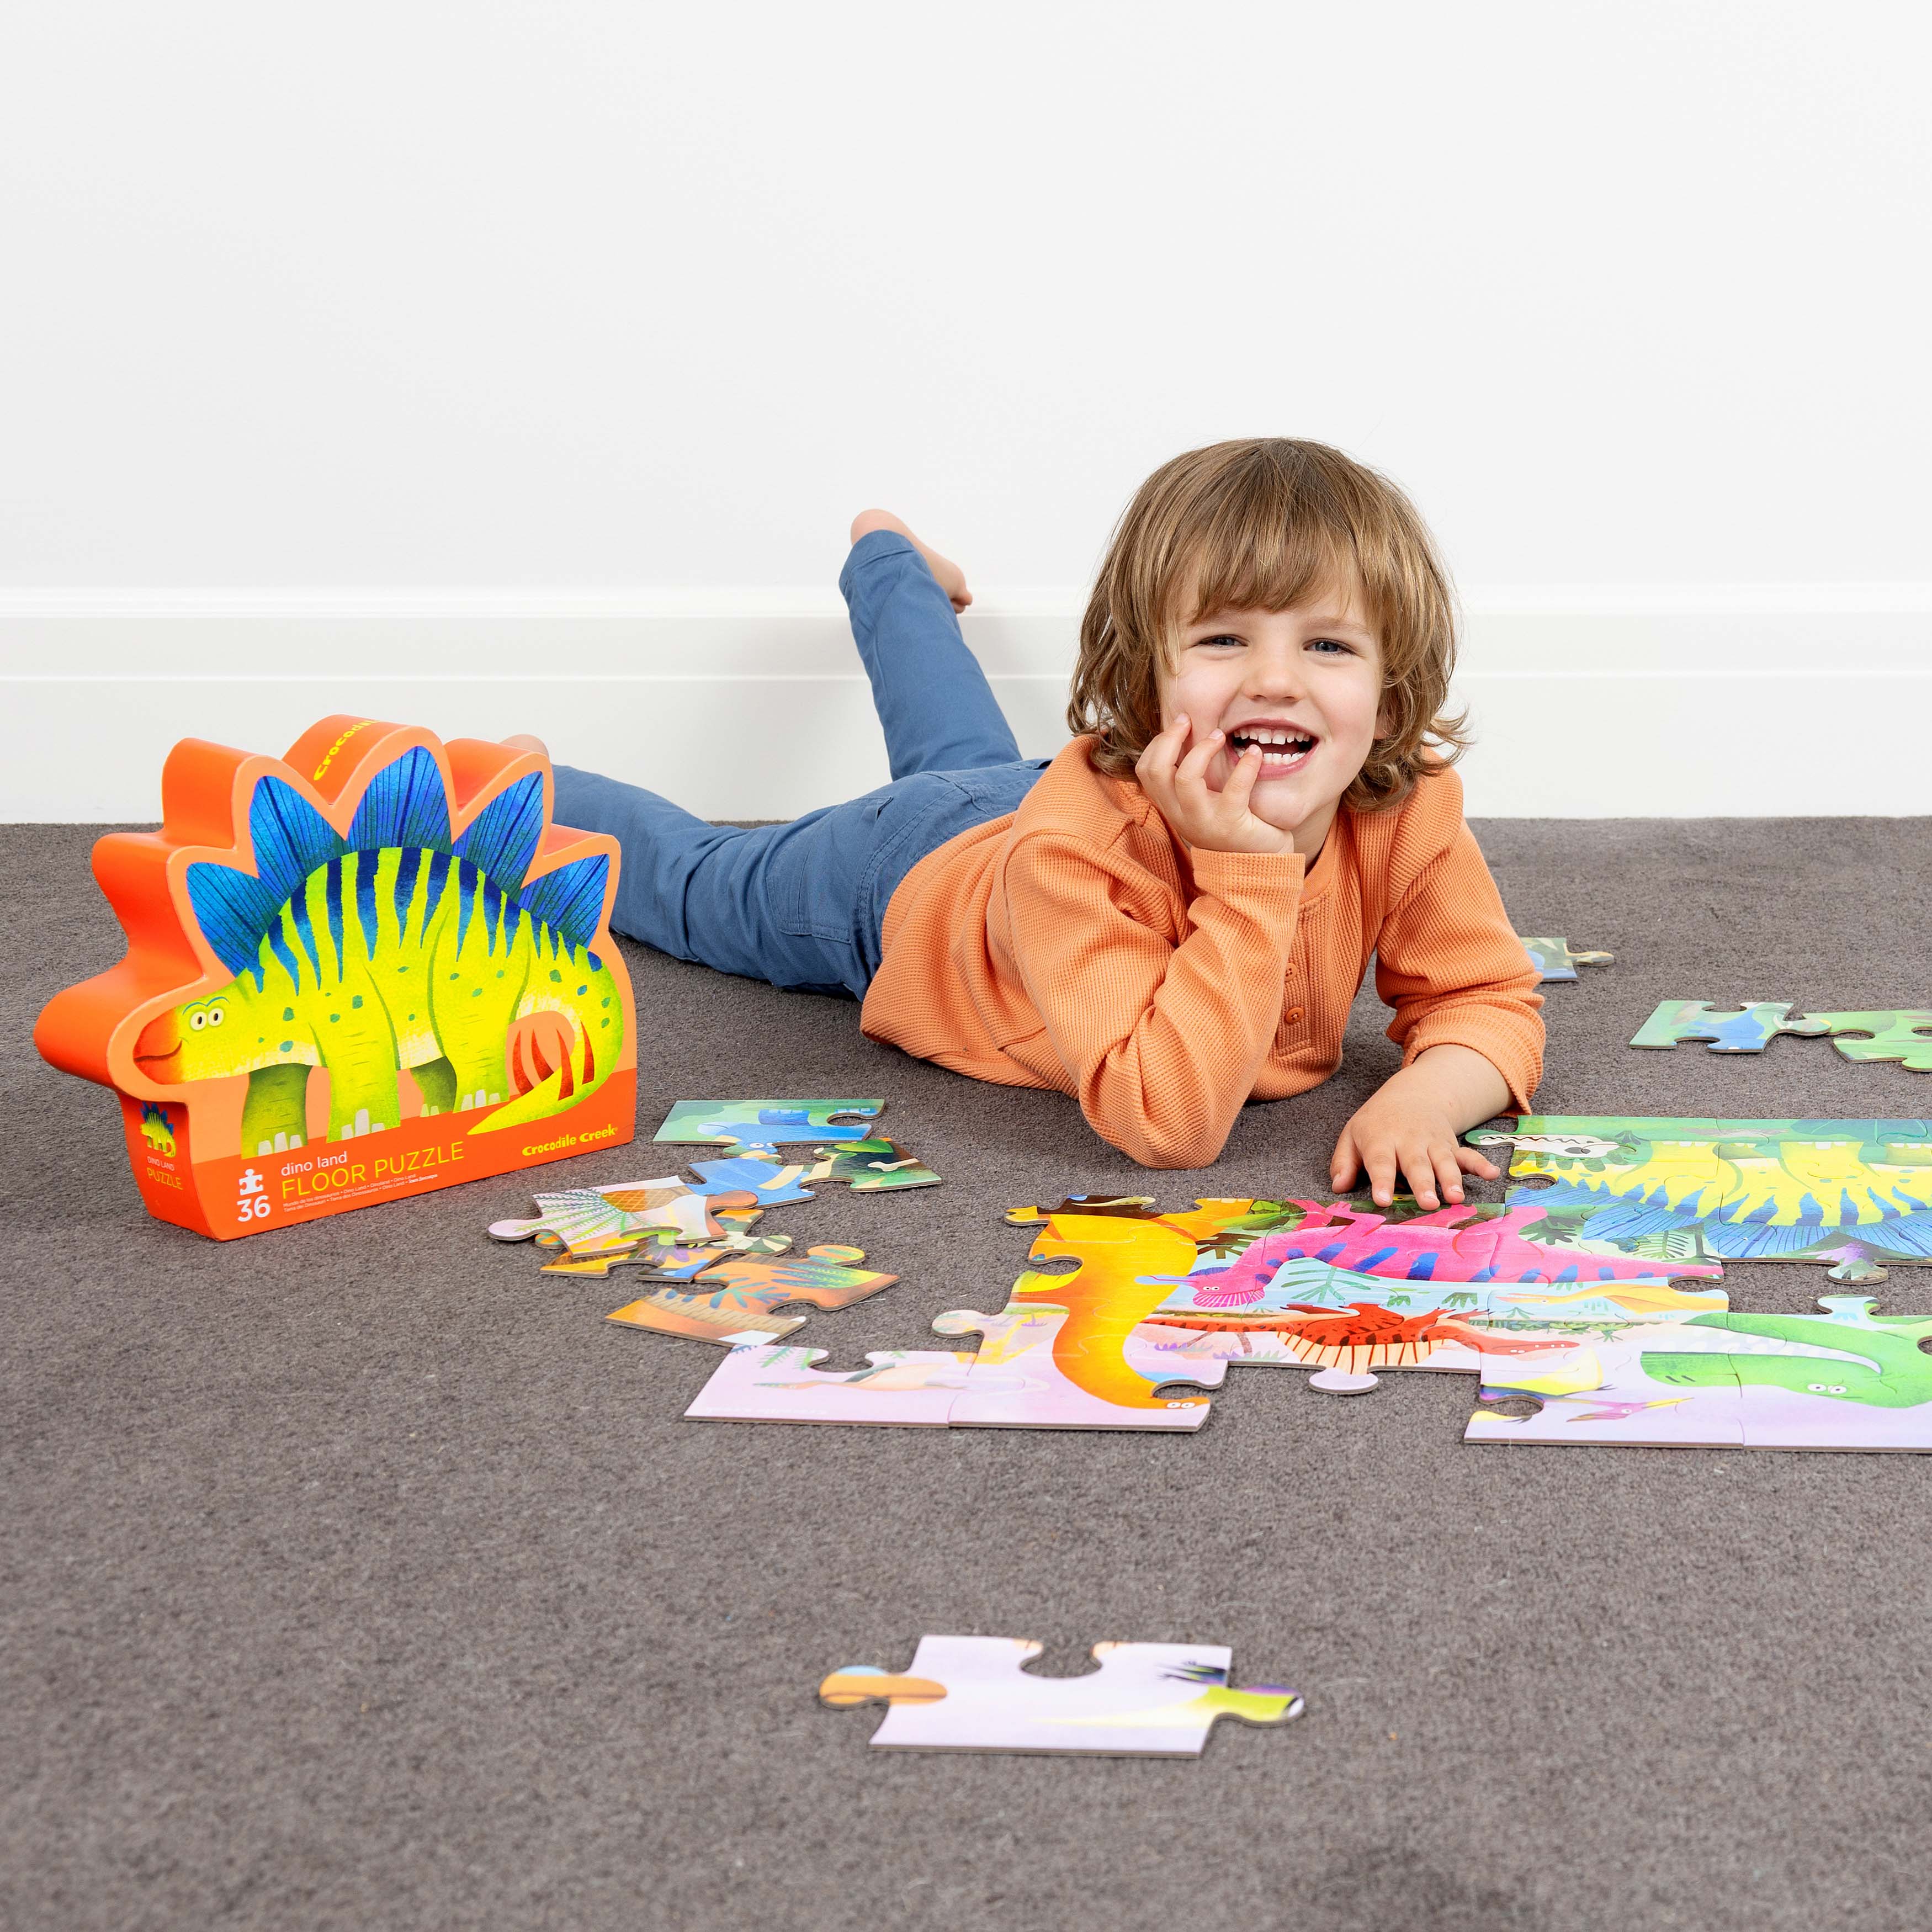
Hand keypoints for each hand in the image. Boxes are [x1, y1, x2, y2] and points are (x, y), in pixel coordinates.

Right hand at [1135, 714, 1292, 854]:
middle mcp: (1181, 814)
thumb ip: (1192, 782)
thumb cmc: (1231, 828)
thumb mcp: (1203, 805)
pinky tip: (1256, 753)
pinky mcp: (1232, 825)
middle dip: (1170, 738)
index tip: (1179, 724)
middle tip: (1189, 720)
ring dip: (1202, 750)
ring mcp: (1204, 821)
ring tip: (1220, 735)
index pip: (1146, 771)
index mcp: (1171, 807)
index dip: (1157, 743)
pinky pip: (1234, 790)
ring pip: (1186, 778)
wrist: (1255, 868)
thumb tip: (1191, 739)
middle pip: (1157, 771)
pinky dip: (1246, 766)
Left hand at [1329, 1053, 1506, 1209]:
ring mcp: (1433, 1143)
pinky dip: (1480, 1164)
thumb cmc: (1376, 1123)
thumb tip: (1338, 1186)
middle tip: (1427, 1204)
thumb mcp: (1352, 1135)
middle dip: (1422, 1184)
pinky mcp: (1452, 1145)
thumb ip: (1344, 1162)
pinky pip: (1468, 1154)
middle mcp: (1409, 1141)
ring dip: (1451, 1179)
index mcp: (1381, 1140)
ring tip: (1455, 1198)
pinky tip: (1492, 1174)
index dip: (1381, 1181)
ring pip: (1443, 1161)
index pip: (1380, 1162)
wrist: (1411, 1093)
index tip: (1382, 1200)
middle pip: (1416, 1164)